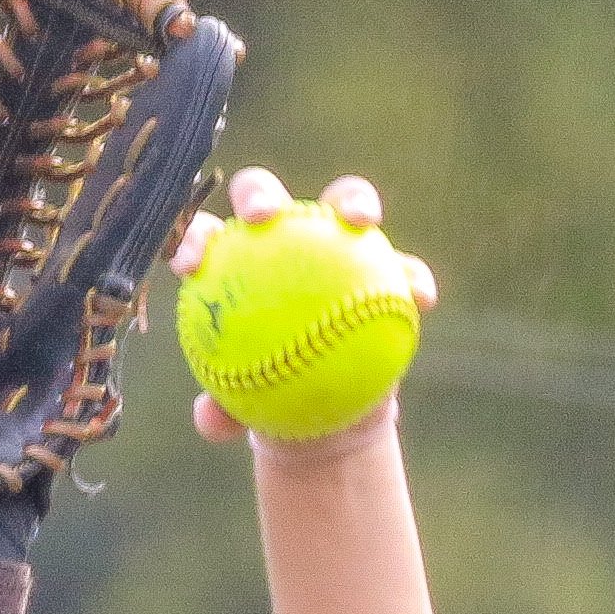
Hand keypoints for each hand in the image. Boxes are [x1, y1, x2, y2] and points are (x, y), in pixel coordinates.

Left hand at [176, 171, 437, 449]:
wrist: (326, 410)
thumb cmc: (272, 400)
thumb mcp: (247, 413)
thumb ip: (225, 412)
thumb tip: (210, 420)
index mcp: (232, 263)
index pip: (206, 237)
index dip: (194, 239)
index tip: (193, 265)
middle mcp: (280, 237)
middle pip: (263, 195)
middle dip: (258, 193)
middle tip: (262, 217)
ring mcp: (335, 243)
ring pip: (343, 203)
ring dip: (354, 200)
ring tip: (363, 223)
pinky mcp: (384, 266)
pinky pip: (403, 267)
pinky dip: (412, 277)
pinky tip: (421, 297)